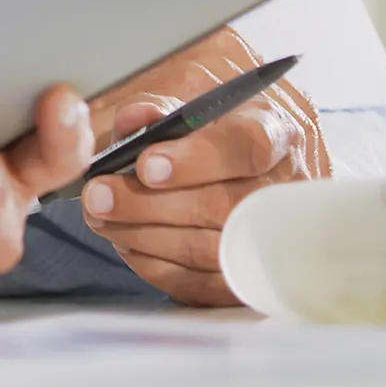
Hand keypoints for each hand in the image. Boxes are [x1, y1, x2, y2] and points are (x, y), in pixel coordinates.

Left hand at [81, 27, 328, 304]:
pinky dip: (160, 266)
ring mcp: (280, 239)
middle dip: (150, 203)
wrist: (248, 163)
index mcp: (274, 130)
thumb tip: (135, 119)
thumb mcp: (190, 101)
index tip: (146, 166)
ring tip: (100, 217)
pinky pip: (207, 285)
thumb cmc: (213, 127)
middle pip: (225, 206)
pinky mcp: (259, 279)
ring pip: (213, 250)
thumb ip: (158, 109)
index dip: (196, 159)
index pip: (247, 146)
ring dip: (146, 236)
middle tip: (98, 196)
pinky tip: (127, 243)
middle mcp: (286, 187)